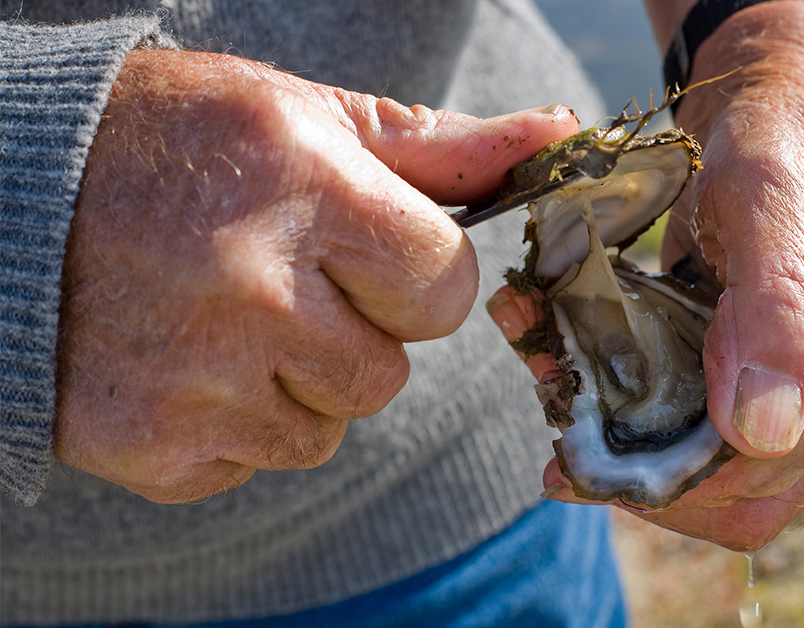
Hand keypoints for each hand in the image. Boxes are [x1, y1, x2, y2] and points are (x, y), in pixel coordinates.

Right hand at [54, 49, 579, 503]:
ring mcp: (193, 378)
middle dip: (354, 333)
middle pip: (390, 372)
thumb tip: (557, 136)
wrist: (7, 197)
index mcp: (305, 188)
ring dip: (295, 386)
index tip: (364, 255)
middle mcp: (249, 288)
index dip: (414, 277)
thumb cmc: (174, 145)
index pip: (446, 289)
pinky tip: (180, 360)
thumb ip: (439, 148)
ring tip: (221, 319)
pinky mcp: (148, 444)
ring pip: (326, 429)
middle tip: (277, 281)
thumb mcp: (304, 118)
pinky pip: (252, 464)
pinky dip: (230, 426)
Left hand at [491, 2, 803, 549]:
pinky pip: (722, 457)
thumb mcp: (772, 188)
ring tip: (572, 434)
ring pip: (737, 493)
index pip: (791, 448)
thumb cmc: (780, 127)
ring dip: (649, 473)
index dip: (692, 460)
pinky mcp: (786, 393)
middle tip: (567, 446)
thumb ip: (780, 299)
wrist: (780, 105)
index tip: (601, 434)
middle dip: (659, 481)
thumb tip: (765, 432)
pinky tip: (599, 418)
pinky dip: (656, 449)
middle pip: (762, 494)